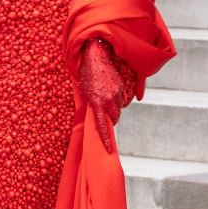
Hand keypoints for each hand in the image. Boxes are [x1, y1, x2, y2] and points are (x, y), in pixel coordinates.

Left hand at [78, 39, 123, 153]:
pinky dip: (117, 96)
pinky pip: (122, 97)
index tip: (108, 151)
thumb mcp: (85, 93)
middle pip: (115, 117)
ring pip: (119, 107)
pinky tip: (110, 87)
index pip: (102, 126)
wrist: (96, 57)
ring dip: (115, 106)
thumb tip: (98, 117)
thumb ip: (92, 106)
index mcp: (95, 103)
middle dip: (112, 117)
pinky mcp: (121, 86)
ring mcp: (115, 93)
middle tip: (107, 112)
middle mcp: (107, 100)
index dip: (105, 139)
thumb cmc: (87, 76)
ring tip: (106, 95)